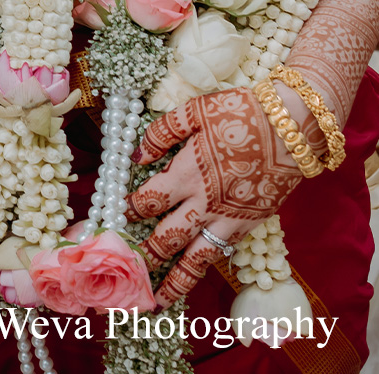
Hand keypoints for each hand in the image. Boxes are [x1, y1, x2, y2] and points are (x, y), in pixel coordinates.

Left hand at [125, 88, 303, 303]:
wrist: (292, 130)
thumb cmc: (242, 114)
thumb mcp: (195, 111)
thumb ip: (163, 133)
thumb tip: (137, 155)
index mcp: (188, 173)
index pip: (149, 201)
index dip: (132, 209)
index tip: (121, 214)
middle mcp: (206, 204)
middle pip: (168, 238)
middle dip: (146, 255)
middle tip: (128, 268)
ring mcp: (229, 220)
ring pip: (197, 260)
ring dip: (176, 281)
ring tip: (159, 301)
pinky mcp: (250, 225)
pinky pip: (222, 252)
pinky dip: (206, 267)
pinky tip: (196, 272)